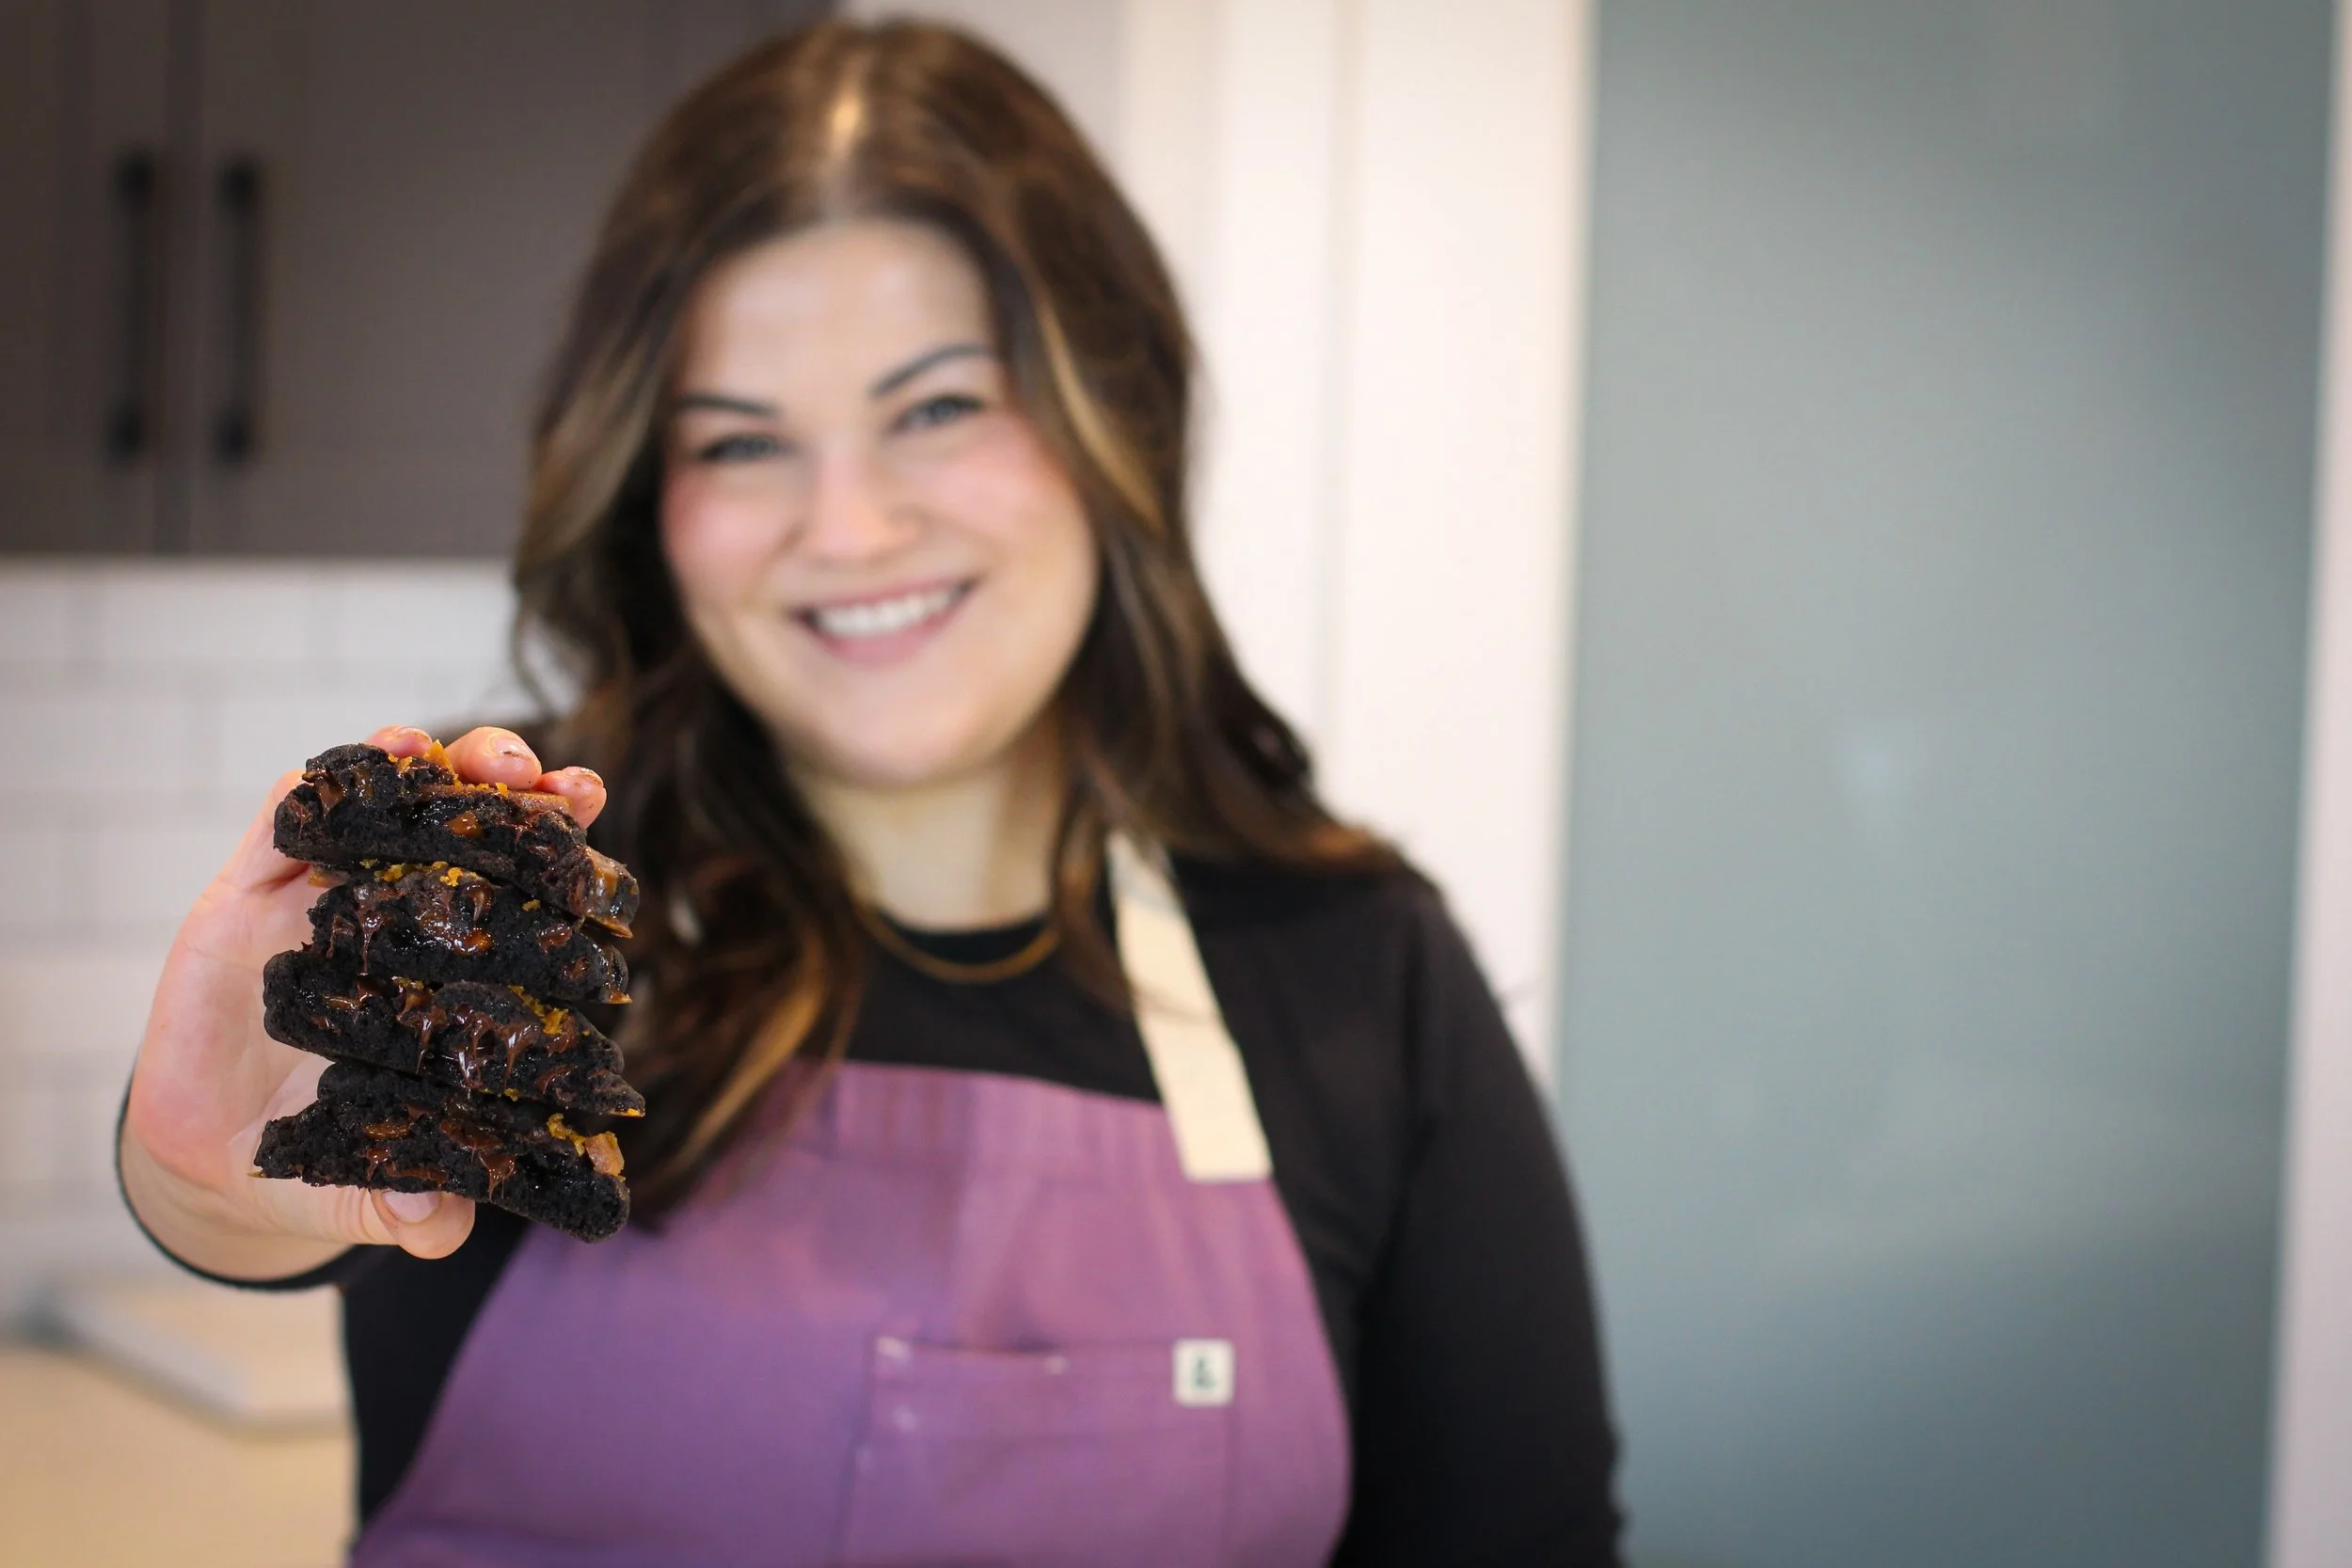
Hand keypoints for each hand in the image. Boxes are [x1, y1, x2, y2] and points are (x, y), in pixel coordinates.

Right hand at [118, 725, 607, 1279]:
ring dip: (439, 767)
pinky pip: (290, 817)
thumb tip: (439, 1230)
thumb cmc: (323, 1157)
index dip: (564, 856)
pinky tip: (370, 759)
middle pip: (470, 833)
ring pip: (391, 806)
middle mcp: (401, 921)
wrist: (212, 1155)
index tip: (598, 823)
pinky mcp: (248, 893)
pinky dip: (330, 781)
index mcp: (453, 974)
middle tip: (550, 780)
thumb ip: (404, 1209)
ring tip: (479, 758)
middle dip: (516, 792)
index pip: (524, 897)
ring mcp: (326, 898)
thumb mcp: (361, 1191)